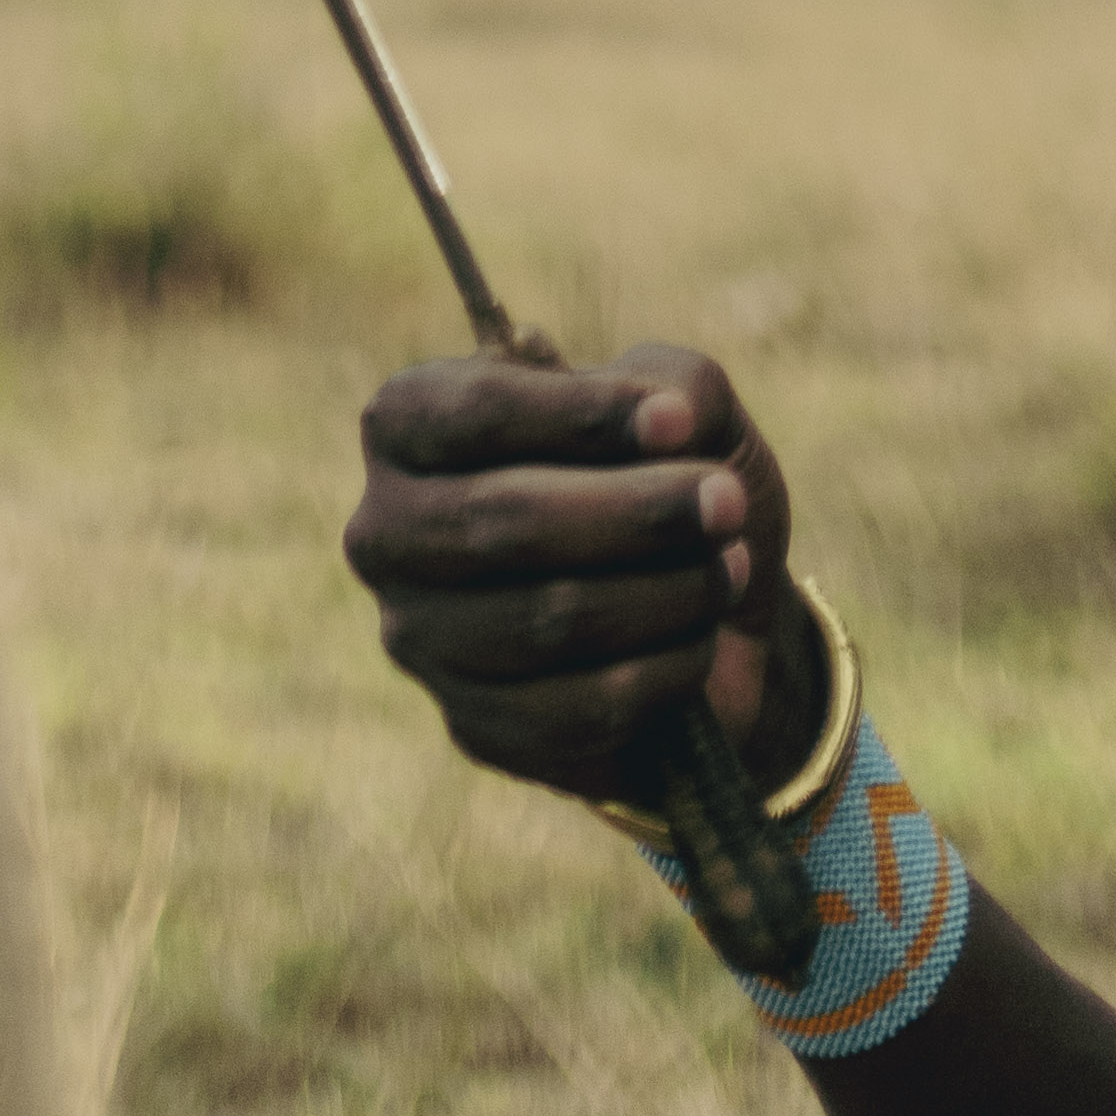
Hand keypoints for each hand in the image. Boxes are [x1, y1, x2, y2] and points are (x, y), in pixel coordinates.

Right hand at [343, 348, 815, 802]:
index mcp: (407, 425)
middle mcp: (387, 531)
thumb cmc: (669, 477)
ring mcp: (420, 640)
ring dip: (665, 590)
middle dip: (635, 510)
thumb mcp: (684, 404)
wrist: (698, 611)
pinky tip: (702, 638)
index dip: (582, 415)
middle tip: (727, 502)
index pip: (477, 411)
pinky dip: (661, 669)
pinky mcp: (474, 727)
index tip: (677, 421)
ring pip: (546, 619)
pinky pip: (575, 708)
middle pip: (504, 519)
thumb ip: (676, 387)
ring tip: (729, 567)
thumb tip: (669, 419)